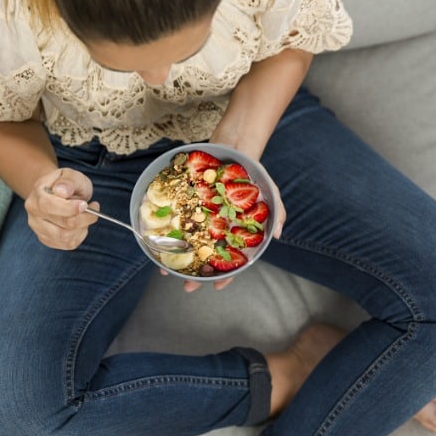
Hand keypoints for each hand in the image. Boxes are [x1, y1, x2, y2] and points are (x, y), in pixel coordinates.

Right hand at [24, 168, 98, 249]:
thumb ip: (68, 181)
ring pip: (66, 237)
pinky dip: (80, 235)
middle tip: (93, 208)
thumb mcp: (71, 175)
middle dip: (84, 217)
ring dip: (83, 227)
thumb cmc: (67, 184)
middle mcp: (34, 213)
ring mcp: (38, 228)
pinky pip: (68, 244)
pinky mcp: (47, 239)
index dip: (69, 208)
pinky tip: (81, 224)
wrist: (59, 193)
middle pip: (61, 223)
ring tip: (87, 215)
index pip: (48, 205)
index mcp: (37, 194)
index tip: (85, 204)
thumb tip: (62, 190)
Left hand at [166, 168, 285, 293]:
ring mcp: (201, 219)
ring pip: (189, 244)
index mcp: (235, 234)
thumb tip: (277, 235)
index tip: (217, 287)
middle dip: (197, 275)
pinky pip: (177, 221)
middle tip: (188, 287)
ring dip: (178, 259)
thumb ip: (277, 213)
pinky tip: (158, 242)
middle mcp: (217, 230)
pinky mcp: (187, 206)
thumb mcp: (270, 193)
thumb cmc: (255, 176)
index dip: (226, 276)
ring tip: (167, 271)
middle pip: (207, 258)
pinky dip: (168, 232)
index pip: (233, 261)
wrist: (235, 148)